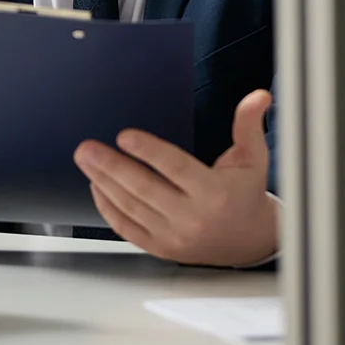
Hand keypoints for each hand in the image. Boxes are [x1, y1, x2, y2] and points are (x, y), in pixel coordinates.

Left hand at [73, 89, 278, 266]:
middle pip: (145, 188)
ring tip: (86, 160)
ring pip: (131, 207)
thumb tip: (258, 96)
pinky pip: (127, 228)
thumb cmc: (245, 194)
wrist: (249, 241)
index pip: (176, 168)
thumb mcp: (253, 158)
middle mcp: (193, 217)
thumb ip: (248, 125)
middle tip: (87, 147)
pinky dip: (108, 208)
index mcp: (215, 192)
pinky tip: (96, 187)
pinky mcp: (161, 248)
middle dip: (112, 165)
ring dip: (103, 182)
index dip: (149, 151)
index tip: (125, 136)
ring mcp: (174, 236)